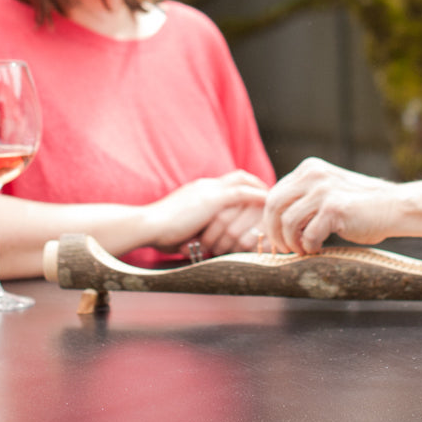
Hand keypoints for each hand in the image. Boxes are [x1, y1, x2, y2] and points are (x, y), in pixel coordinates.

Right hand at [145, 170, 268, 251]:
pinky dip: (257, 195)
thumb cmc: (159, 233)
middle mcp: (206, 185)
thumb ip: (195, 230)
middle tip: (270, 195)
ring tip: (274, 199)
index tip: (253, 197)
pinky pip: (243, 193)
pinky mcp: (213, 198)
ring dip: (260, 188)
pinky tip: (268, 202)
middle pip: (238, 176)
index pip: (226, 182)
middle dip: (256, 183)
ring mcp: (209, 189)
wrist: (147, 225)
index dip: (242, 187)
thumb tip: (200, 245)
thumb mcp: (182, 228)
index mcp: (198, 190)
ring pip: (243, 181)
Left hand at [261, 157, 399, 254]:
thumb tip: (274, 223)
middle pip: (274, 205)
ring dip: (291, 243)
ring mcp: (323, 190)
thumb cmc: (360, 207)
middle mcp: (313, 174)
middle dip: (274, 232)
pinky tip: (318, 250)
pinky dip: (309, 247)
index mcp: (309, 168)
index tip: (278, 237)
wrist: (394, 208)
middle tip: (283, 249)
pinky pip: (308, 235)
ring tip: (302, 250)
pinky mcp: (334, 208)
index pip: (274, 193)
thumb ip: (304, 199)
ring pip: (287, 222)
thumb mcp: (327, 192)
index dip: (271, 219)